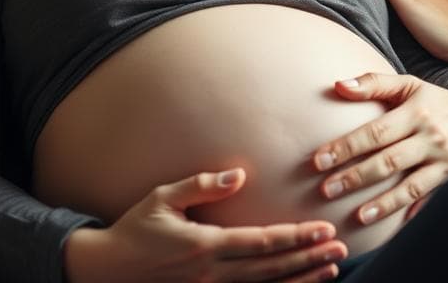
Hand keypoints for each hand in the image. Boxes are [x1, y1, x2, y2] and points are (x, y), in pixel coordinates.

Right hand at [65, 168, 346, 282]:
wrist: (107, 270)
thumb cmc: (135, 229)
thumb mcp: (163, 198)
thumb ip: (201, 186)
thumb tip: (239, 175)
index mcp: (204, 245)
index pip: (261, 242)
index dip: (295, 236)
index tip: (323, 229)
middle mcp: (211, 274)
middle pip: (272, 268)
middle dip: (309, 258)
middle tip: (340, 248)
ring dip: (301, 280)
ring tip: (330, 270)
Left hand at [311, 73, 447, 227]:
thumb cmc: (435, 101)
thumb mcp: (408, 85)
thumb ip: (373, 83)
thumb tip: (337, 86)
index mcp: (415, 113)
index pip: (375, 132)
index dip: (346, 147)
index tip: (319, 160)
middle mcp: (430, 138)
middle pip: (388, 161)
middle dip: (355, 178)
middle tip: (326, 190)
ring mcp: (445, 161)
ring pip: (410, 186)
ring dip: (383, 204)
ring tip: (358, 217)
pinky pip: (431, 199)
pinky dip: (414, 213)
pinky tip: (395, 228)